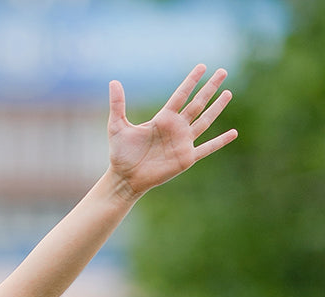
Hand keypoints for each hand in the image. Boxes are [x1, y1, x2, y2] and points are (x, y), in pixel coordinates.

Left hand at [108, 64, 236, 197]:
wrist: (125, 179)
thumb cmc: (120, 154)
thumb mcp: (117, 127)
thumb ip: (118, 104)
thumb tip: (113, 81)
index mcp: (162, 118)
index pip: (181, 95)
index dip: (191, 81)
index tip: (202, 66)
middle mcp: (176, 128)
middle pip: (197, 103)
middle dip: (210, 87)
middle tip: (223, 71)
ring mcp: (182, 142)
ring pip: (205, 121)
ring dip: (217, 107)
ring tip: (228, 93)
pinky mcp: (186, 158)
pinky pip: (207, 148)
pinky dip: (220, 141)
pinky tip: (234, 133)